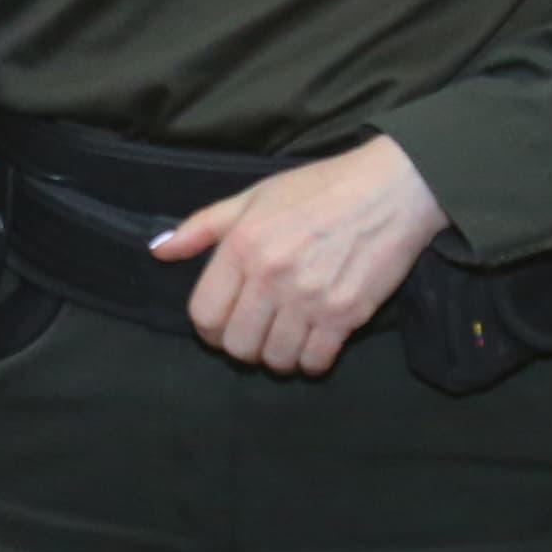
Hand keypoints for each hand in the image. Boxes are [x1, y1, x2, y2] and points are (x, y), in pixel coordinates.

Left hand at [153, 137, 448, 375]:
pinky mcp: (346, 314)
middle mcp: (272, 275)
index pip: (204, 314)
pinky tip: (315, 341)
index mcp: (243, 245)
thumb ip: (203, 226)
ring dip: (278, 356)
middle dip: (243, 346)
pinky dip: (311, 361)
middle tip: (258, 332)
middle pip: (237, 346)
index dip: (209, 328)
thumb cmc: (320, 189)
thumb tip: (159, 251)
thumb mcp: (254, 196)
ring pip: (275, 359)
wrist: (391, 189)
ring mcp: (309, 298)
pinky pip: (315, 362)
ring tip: (287, 337)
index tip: (224, 324)